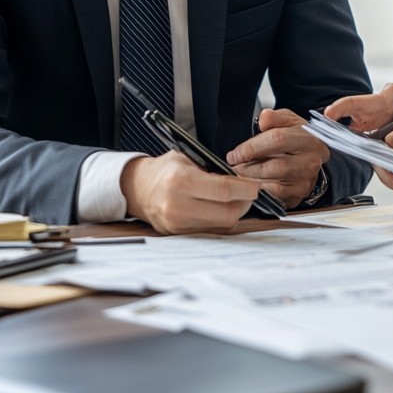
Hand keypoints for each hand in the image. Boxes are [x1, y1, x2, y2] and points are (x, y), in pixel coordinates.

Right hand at [120, 151, 258, 233]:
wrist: (137, 188)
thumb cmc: (165, 169)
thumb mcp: (188, 158)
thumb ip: (213, 169)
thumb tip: (242, 179)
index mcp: (181, 181)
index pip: (223, 190)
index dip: (245, 189)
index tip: (255, 186)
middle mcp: (178, 206)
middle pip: (227, 213)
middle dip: (245, 203)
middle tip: (249, 193)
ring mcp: (177, 224)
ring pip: (222, 225)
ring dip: (235, 213)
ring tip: (236, 199)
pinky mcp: (178, 234)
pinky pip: (210, 230)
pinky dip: (221, 220)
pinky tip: (221, 208)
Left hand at [225, 108, 328, 207]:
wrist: (308, 158)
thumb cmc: (296, 138)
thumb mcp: (288, 121)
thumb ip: (275, 117)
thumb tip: (264, 118)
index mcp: (310, 140)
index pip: (277, 140)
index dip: (251, 147)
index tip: (235, 154)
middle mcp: (310, 162)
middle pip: (274, 166)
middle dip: (247, 167)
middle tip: (234, 167)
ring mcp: (305, 182)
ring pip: (272, 185)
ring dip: (250, 181)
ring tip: (239, 176)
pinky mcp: (297, 197)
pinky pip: (273, 198)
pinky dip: (258, 193)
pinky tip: (250, 186)